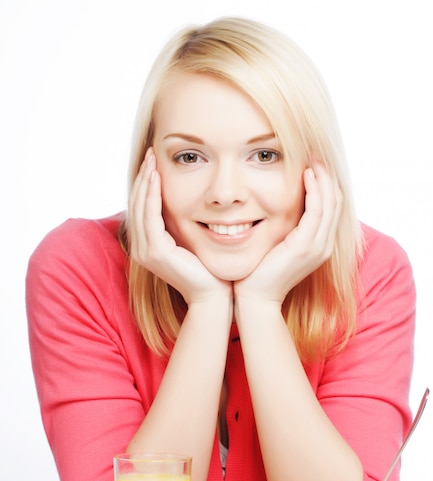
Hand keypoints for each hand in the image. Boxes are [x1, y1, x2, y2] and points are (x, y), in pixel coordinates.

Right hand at [128, 149, 231, 304]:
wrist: (214, 295)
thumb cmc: (209, 270)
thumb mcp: (192, 240)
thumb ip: (183, 223)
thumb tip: (189, 201)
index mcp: (148, 245)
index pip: (141, 207)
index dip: (145, 182)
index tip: (154, 160)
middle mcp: (141, 248)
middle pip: (136, 203)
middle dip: (143, 176)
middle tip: (151, 152)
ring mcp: (145, 252)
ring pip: (140, 207)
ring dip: (145, 180)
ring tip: (152, 159)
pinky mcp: (155, 252)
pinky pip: (149, 216)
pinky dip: (151, 195)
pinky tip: (157, 177)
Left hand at [234, 161, 341, 304]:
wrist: (255, 298)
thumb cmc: (259, 272)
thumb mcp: (277, 245)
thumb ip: (285, 228)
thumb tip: (277, 206)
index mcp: (319, 244)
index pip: (331, 207)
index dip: (326, 183)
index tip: (314, 162)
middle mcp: (324, 245)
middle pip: (336, 201)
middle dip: (327, 175)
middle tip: (316, 153)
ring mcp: (317, 246)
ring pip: (330, 203)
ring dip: (323, 178)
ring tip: (313, 158)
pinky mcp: (305, 246)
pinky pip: (317, 211)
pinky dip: (314, 190)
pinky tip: (306, 174)